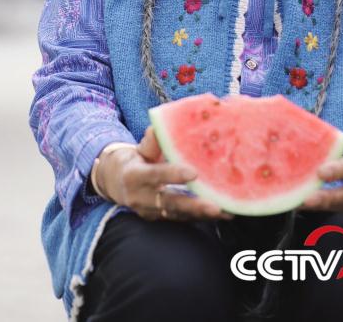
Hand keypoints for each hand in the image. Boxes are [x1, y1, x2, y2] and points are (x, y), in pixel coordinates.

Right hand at [96, 125, 233, 222]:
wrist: (116, 183)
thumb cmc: (134, 160)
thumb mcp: (139, 148)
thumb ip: (152, 140)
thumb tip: (164, 123)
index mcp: (134, 176)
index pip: (155, 175)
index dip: (172, 174)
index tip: (194, 173)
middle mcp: (141, 198)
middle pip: (169, 203)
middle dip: (193, 206)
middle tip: (215, 206)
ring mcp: (150, 212)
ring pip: (178, 215)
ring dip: (202, 215)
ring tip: (226, 211)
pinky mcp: (160, 219)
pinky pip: (182, 219)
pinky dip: (201, 217)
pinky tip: (223, 213)